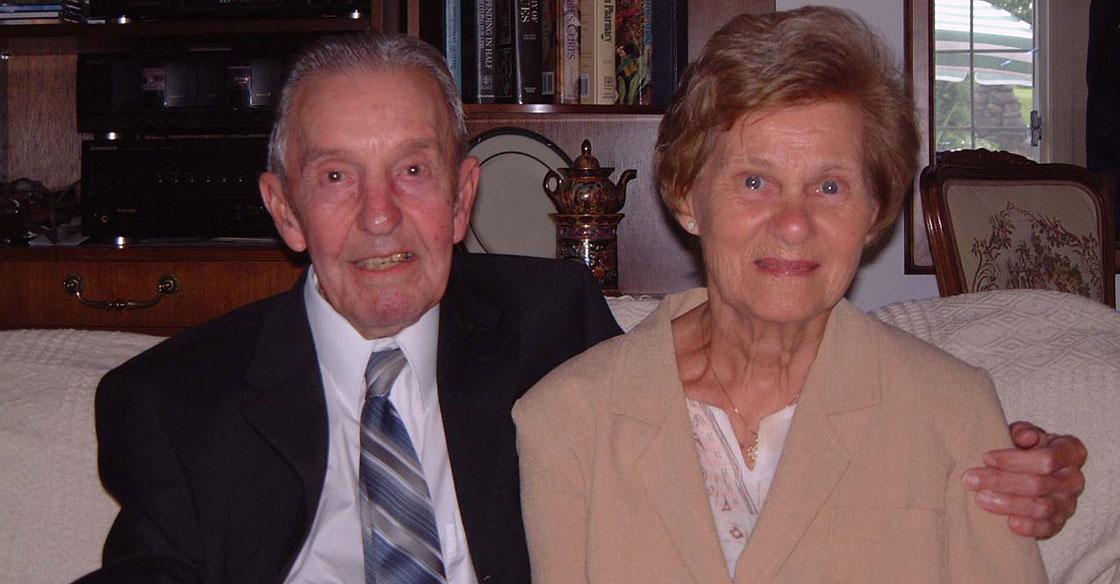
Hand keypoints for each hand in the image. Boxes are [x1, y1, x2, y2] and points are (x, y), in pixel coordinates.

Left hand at [962, 421, 1086, 538]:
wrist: (1031, 471)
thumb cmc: (1025, 448)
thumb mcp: (1023, 434)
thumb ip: (1023, 432)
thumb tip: (1026, 437)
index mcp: (1071, 451)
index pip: (1047, 459)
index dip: (1015, 460)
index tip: (986, 458)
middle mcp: (1074, 478)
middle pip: (1039, 483)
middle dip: (1001, 482)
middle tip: (971, 480)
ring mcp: (1069, 503)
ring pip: (1041, 507)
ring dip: (1008, 504)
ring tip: (980, 498)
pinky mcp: (1059, 522)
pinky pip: (1046, 528)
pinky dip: (1029, 527)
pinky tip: (1008, 523)